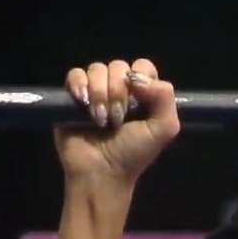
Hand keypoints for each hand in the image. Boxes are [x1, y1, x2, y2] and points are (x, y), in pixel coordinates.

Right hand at [53, 59, 180, 183]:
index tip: (137, 101)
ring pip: (96, 69)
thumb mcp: (164, 128)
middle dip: (118, 92)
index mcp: (144, 92)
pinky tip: (83, 104)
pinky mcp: (73, 96)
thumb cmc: (134, 152)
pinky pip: (75, 74)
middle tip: (118, 119)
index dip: (139, 78)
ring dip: (99, 94)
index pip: (142, 66)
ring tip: (100, 120)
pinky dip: (79, 86)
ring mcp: (96, 90)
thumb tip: (137, 77)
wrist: (101, 172)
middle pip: (118, 67)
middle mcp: (120, 87)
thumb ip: (165, 97)